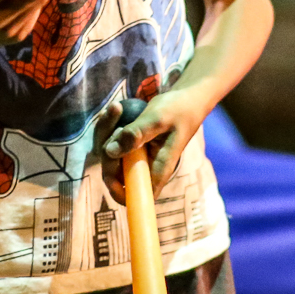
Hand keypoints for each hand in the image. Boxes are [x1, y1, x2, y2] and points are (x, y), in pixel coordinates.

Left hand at [91, 91, 207, 206]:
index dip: (118, 192)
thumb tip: (110, 151)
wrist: (187, 98)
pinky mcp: (132, 145)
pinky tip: (116, 110)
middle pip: (115, 174)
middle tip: (117, 123)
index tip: (110, 170)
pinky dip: (109, 127)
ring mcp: (137, 156)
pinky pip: (113, 142)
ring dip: (106, 133)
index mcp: (157, 168)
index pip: (137, 195)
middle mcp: (145, 166)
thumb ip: (136, 134)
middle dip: (107, 150)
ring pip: (111, 156)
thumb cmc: (179, 110)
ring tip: (116, 110)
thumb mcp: (158, 119)